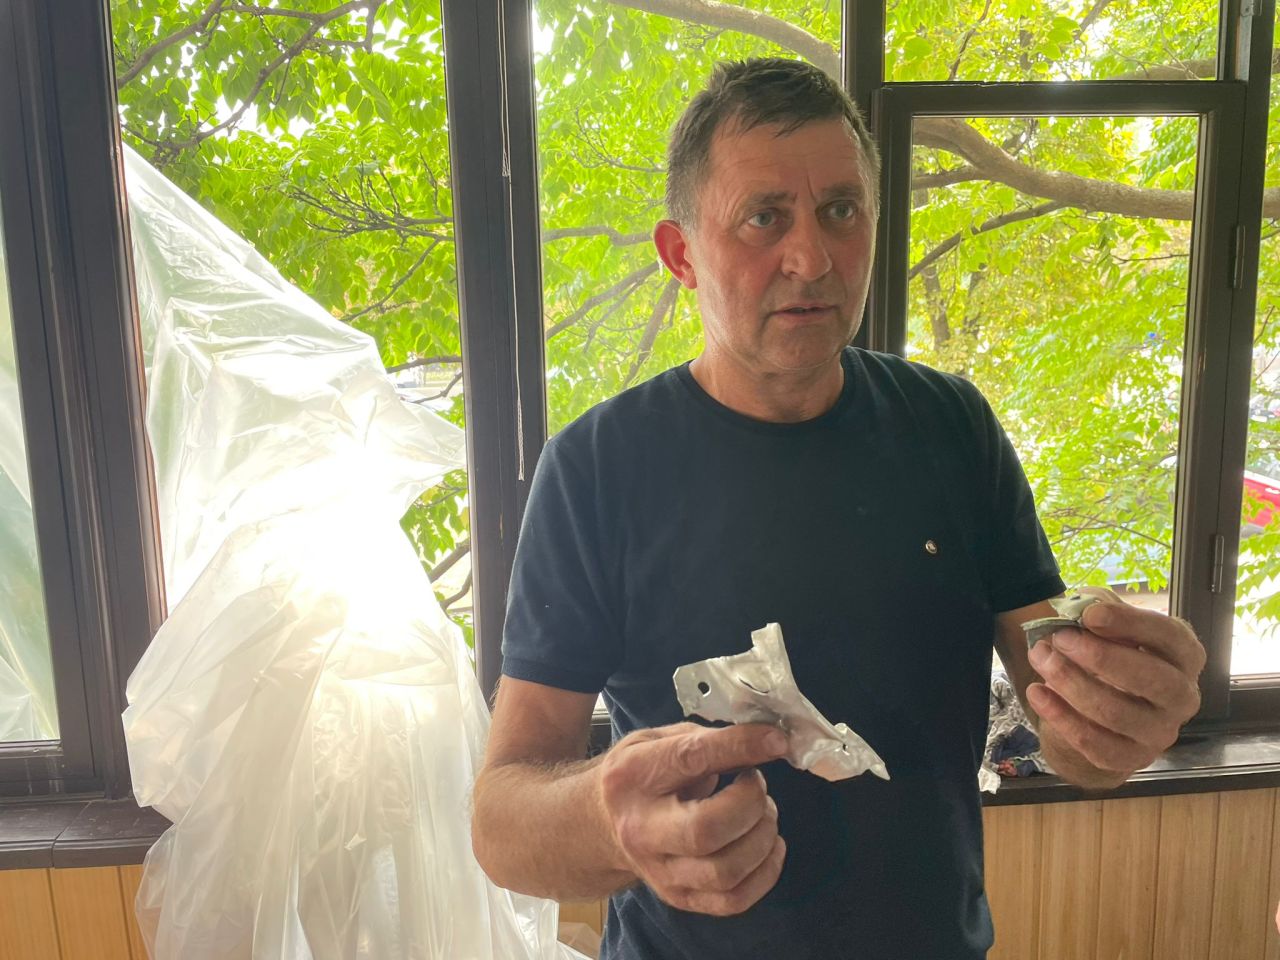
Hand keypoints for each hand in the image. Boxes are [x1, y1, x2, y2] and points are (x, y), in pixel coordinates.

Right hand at [596, 722, 788, 915]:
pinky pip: (734, 900)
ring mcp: (659, 871)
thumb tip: (770, 742)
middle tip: (755, 784)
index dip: (739, 747)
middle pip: (706, 831)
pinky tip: (767, 845)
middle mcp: (641, 829)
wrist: (603, 823)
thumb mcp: (662, 740)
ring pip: (726, 871)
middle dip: (750, 804)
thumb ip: (711, 740)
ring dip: (762, 838)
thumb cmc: (642, 774)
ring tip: (762, 813)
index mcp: (633, 776)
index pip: (691, 759)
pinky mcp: (679, 898)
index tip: (775, 740)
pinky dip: (766, 873)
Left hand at [1025, 589, 1204, 777]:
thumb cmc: (1107, 656)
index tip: (1089, 614)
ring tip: (1040, 657)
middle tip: (1060, 638)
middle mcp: (1182, 697)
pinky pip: (1094, 743)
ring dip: (1071, 682)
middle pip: (1152, 679)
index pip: (1170, 637)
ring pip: (1116, 712)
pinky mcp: (1130, 758)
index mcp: (1184, 656)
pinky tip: (1036, 692)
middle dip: (1100, 657)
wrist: (1097, 713)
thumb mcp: (1108, 625)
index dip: (1130, 623)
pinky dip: (1060, 717)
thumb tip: (1082, 610)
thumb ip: (1100, 613)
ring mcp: (1159, 733)